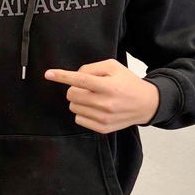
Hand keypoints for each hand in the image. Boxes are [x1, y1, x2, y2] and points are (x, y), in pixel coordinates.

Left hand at [45, 59, 159, 131]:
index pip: (80, 80)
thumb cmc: (128, 83)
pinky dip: (83, 112)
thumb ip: (92, 68)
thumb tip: (74, 75)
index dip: (62, 76)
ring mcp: (104, 118)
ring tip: (93, 97)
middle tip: (86, 87)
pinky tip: (94, 108)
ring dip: (78, 100)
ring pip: (73, 107)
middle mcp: (106, 103)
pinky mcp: (102, 128)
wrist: (146, 104)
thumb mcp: (113, 67)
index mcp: (109, 86)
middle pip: (72, 94)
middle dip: (74, 89)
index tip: (48, 74)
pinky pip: (79, 119)